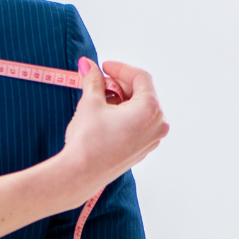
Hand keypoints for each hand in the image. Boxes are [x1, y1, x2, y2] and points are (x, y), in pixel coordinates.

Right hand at [55, 58, 167, 203]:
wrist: (80, 174)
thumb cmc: (88, 140)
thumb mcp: (90, 103)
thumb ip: (93, 80)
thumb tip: (88, 64)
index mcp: (150, 110)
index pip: (140, 77)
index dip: (120, 68)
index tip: (103, 67)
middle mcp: (157, 125)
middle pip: (142, 93)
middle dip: (120, 85)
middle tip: (98, 83)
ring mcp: (152, 140)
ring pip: (140, 109)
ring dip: (121, 100)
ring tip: (99, 100)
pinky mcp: (142, 150)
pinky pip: (138, 125)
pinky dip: (124, 116)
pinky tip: (104, 116)